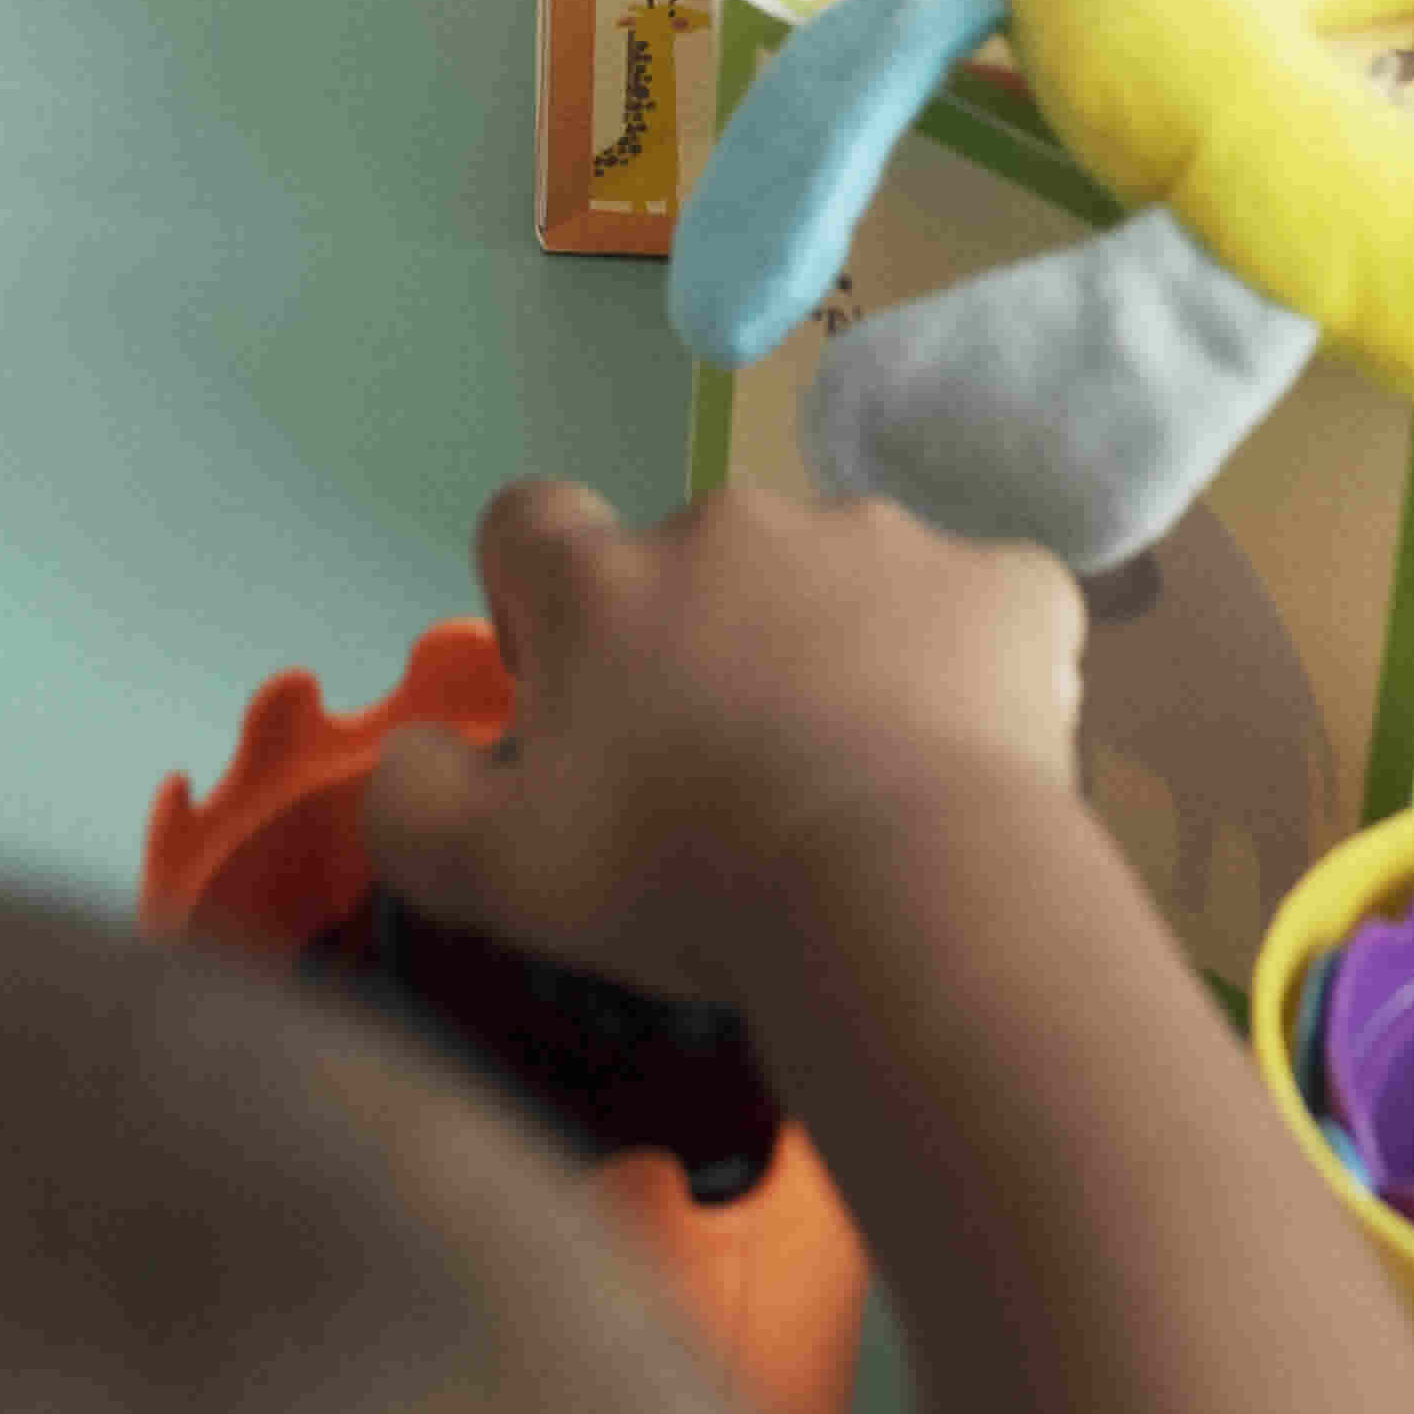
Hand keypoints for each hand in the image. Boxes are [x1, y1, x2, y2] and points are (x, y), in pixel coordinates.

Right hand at [361, 479, 1089, 1005]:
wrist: (903, 891)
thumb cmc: (683, 881)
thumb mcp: (491, 875)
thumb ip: (411, 801)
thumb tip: (412, 758)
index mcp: (606, 578)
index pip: (527, 522)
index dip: (536, 602)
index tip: (580, 698)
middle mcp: (735, 523)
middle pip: (696, 563)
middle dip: (705, 646)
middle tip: (732, 781)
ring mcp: (880, 539)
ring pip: (840, 583)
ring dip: (837, 654)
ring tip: (859, 786)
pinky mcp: (1002, 582)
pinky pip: (977, 608)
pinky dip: (968, 668)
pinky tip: (965, 763)